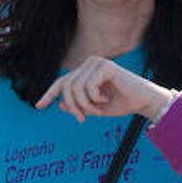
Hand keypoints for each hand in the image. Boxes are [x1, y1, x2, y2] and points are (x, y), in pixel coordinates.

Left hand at [35, 56, 173, 122]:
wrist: (142, 101)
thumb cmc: (121, 104)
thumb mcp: (95, 109)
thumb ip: (78, 106)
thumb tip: (60, 104)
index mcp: (85, 73)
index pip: (62, 82)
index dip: (49, 94)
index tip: (39, 106)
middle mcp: (88, 65)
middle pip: (66, 87)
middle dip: (73, 106)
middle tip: (81, 119)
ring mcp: (96, 63)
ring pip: (76, 88)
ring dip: (85, 104)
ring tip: (99, 109)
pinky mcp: (105, 66)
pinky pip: (89, 86)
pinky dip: (95, 98)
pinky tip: (107, 98)